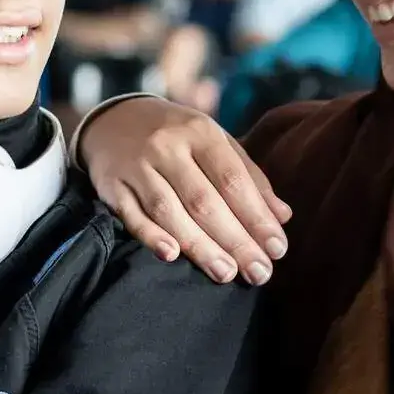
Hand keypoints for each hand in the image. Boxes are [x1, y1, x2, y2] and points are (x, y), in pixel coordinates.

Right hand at [82, 97, 290, 285]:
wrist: (114, 119)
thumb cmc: (178, 136)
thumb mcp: (215, 142)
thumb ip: (249, 176)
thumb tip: (282, 217)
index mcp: (200, 131)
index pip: (232, 179)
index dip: (256, 216)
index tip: (277, 249)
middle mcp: (167, 146)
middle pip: (204, 200)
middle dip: (235, 241)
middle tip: (259, 273)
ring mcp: (136, 165)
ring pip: (169, 210)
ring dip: (199, 246)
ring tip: (226, 274)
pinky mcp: (111, 184)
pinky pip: (131, 214)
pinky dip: (150, 235)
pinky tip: (171, 255)